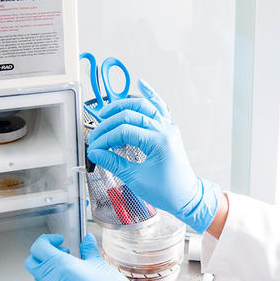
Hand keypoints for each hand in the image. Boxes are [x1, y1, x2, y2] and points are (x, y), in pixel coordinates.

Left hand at [25, 233, 154, 280]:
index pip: (38, 248)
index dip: (46, 240)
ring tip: (69, 269)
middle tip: (61, 252)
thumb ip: (88, 249)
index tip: (58, 241)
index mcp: (61, 266)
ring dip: (50, 271)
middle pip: (32, 263)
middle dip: (42, 255)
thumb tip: (86, 240)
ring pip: (41, 280)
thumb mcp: (99, 263)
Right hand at [86, 81, 220, 232]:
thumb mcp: (135, 179)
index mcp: (159, 141)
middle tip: (96, 135)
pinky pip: (160, 106)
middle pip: (130, 114)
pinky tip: (140, 84)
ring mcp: (168, 127)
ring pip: (144, 105)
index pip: (124, 130)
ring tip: (106, 112)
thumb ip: (113, 162)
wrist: (186, 196)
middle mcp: (165, 130)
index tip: (94, 147)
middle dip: (108, 123)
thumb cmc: (167, 191)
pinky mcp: (168, 129)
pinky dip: (150, 94)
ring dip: (123, 105)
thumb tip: (95, 152)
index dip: (105, 138)